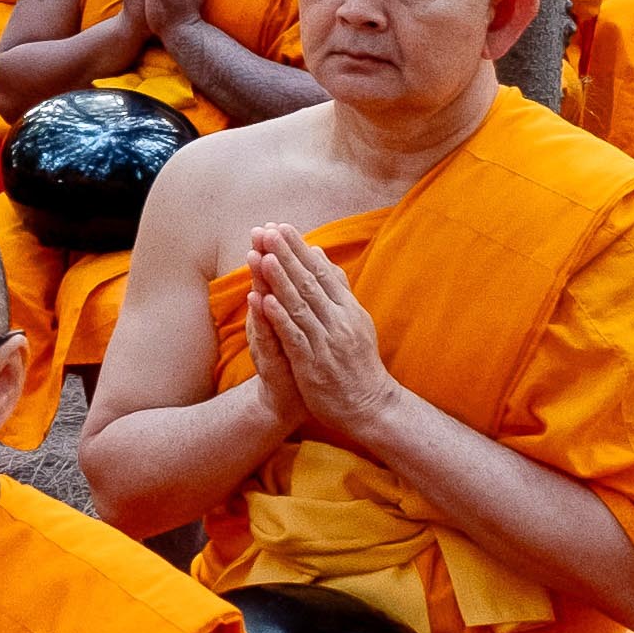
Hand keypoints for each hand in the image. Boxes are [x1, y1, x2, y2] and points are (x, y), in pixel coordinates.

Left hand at [238, 229, 399, 446]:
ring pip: (300, 305)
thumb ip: (336, 288)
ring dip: (280, 280)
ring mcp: (326, 342)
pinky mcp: (313, 363)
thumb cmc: (358, 362)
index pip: (322, 272)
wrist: (369, 405)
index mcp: (348, 309)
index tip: (281, 227)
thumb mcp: (354, 320)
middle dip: (287, 256)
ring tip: (264, 256)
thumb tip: (320, 254)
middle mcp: (339, 321)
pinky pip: (294, 336)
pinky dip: (280, 317)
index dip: (300, 249)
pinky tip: (264, 300)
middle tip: (268, 231)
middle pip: (309, 283)